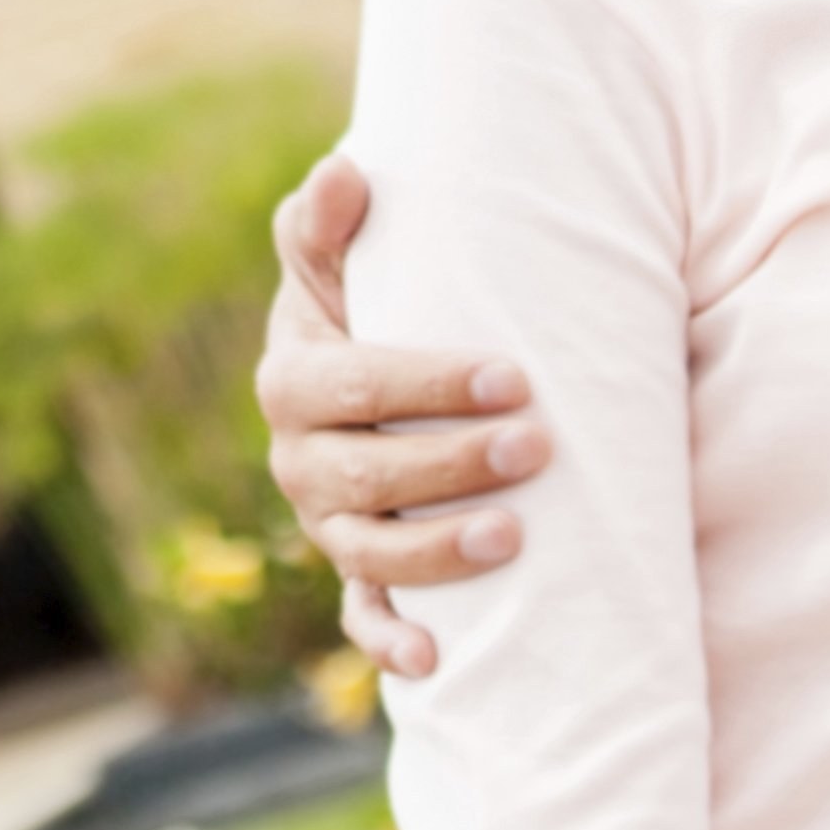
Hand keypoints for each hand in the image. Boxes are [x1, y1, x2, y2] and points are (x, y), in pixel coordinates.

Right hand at [258, 150, 550, 677]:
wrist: (368, 378)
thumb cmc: (367, 304)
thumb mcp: (339, 262)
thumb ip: (328, 218)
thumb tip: (348, 169)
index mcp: (291, 378)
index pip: (354, 384)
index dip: (429, 383)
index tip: (512, 375)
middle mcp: (298, 460)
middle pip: (365, 474)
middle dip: (452, 464)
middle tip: (538, 444)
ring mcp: (326, 525)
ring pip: (369, 552)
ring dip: (438, 551)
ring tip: (515, 536)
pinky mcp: (356, 576)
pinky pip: (362, 619)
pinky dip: (391, 644)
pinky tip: (438, 660)